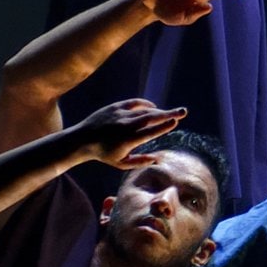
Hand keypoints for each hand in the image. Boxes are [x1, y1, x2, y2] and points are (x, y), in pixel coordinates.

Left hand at [67, 96, 189, 166]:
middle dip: (168, 114)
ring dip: (159, 111)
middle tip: (183, 111)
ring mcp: (120, 115)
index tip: (176, 122)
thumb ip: (140, 162)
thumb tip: (157, 159)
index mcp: (128, 141)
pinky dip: (146, 104)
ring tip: (170, 113)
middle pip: (151, 118)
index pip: (150, 132)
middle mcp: (125, 126)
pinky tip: (154, 108)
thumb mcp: (121, 163)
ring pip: (144, 110)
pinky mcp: (116, 107)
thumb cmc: (104, 154)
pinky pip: (135, 103)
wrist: (83, 139)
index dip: (164, 126)